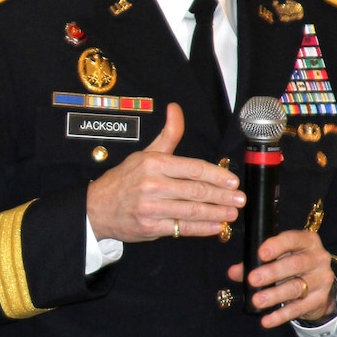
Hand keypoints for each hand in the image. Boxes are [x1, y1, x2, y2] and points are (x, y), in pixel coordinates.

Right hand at [87, 103, 244, 242]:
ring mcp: (151, 208)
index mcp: (154, 163)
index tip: (232, 181)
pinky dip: (201, 228)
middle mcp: (152, 184)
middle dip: (222, 196)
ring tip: (232, 213)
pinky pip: (182, 228)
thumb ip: (168, 134)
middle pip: (195, 190)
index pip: (193, 168)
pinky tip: (215, 226)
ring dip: (216, 213)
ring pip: (191, 210)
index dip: (216, 176)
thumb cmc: (125, 179)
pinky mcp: (150, 228)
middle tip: (239, 199)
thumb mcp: (146, 153)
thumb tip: (175, 108)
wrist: (97, 208)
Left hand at [227, 229, 336, 327]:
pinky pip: (299, 308)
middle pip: (295, 264)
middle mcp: (318, 258)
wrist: (318, 284)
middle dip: (272, 272)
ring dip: (274, 295)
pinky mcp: (319, 300)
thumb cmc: (291, 262)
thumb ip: (254, 261)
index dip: (277, 245)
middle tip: (252, 279)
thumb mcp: (278, 256)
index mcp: (307, 240)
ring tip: (257, 301)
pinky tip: (266, 320)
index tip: (260, 253)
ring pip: (296, 288)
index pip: (293, 239)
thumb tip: (232, 272)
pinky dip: (281, 315)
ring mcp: (322, 279)